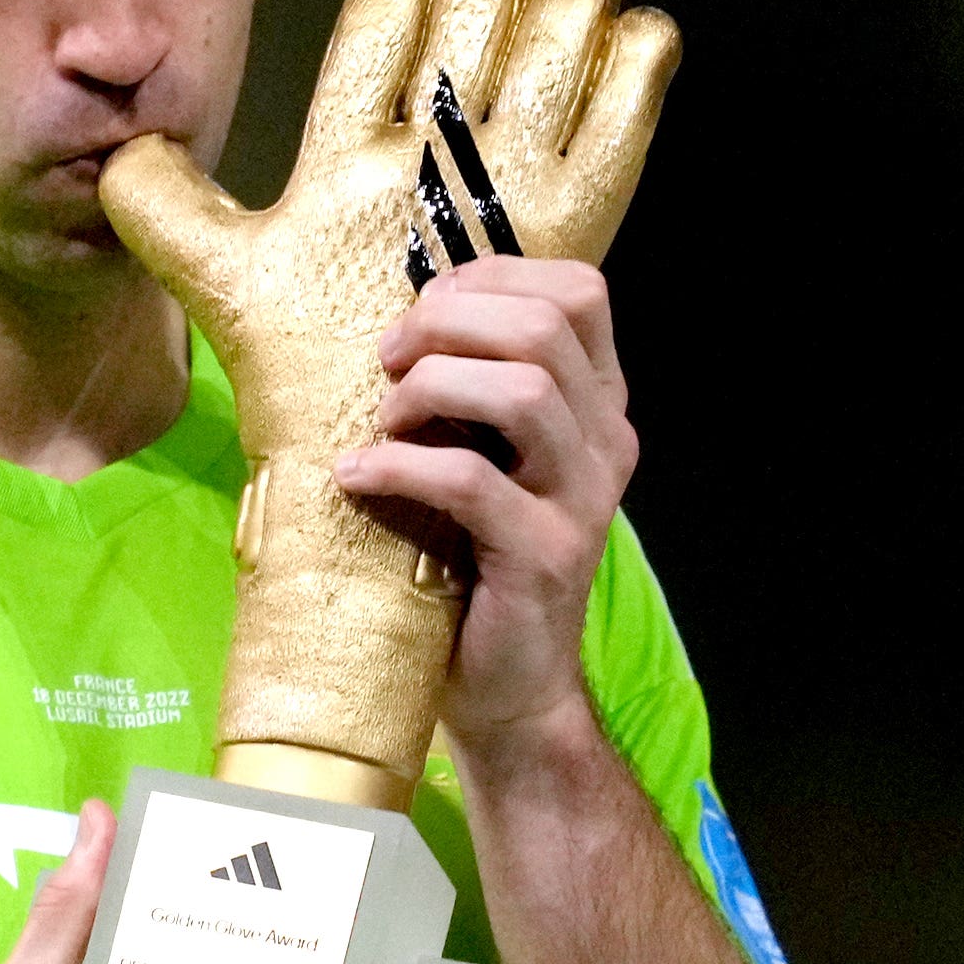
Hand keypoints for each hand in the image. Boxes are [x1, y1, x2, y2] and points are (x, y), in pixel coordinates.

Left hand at [338, 256, 636, 755]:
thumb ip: (468, 389)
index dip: (492, 278)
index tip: (422, 312)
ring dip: (431, 390)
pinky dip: (400, 466)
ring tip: (384, 423)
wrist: (508, 685)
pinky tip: (357, 476)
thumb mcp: (481, 455)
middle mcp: (606, 440)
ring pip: (524, 390)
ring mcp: (583, 499)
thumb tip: (399, 323)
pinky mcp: (546, 555)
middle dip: (447, 325)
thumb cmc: (474, 559)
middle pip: (545, 327)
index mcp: (597, 403)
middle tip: (387, 364)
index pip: (579, 291)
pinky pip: (472, 480)